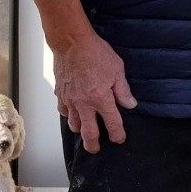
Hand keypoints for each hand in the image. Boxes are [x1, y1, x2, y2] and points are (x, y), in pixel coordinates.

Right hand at [53, 30, 137, 153]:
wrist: (71, 42)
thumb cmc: (94, 52)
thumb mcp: (117, 69)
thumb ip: (123, 90)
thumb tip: (130, 104)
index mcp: (101, 98)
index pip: (112, 123)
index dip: (117, 134)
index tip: (119, 138)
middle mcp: (84, 104)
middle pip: (89, 133)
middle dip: (94, 144)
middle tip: (96, 149)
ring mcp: (70, 100)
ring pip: (73, 124)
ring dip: (80, 131)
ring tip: (85, 132)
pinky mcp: (60, 94)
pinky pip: (63, 111)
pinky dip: (68, 115)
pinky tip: (72, 113)